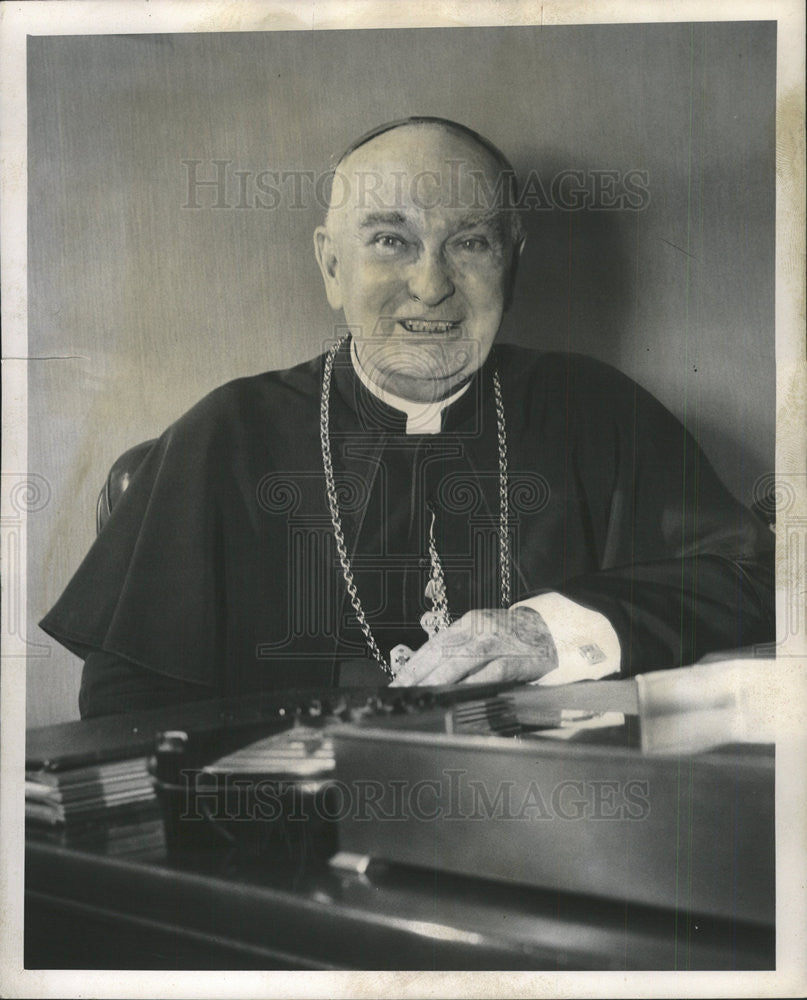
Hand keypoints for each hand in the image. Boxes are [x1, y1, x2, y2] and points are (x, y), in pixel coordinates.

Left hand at [389, 606, 558, 686]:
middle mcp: (480, 630)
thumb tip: (424, 673)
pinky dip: (472, 684)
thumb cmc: (509, 637)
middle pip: (442, 652)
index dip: (413, 665)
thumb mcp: (481, 634)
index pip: (434, 645)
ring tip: (420, 696)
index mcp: (468, 623)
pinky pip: (490, 673)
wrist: (550, 630)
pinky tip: (457, 696)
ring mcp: (497, 643)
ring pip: (462, 660)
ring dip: (439, 680)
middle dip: (418, 674)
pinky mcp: (516, 659)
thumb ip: (457, 649)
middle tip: (400, 693)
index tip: (396, 683)